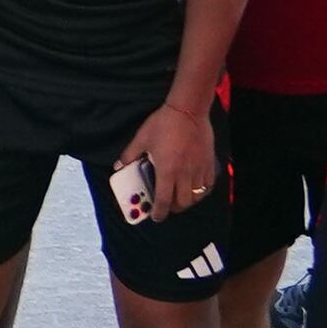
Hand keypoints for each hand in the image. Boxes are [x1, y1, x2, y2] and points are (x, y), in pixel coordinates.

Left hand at [116, 95, 218, 220]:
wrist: (188, 110)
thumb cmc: (163, 124)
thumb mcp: (142, 138)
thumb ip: (130, 154)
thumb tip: (118, 166)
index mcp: (166, 171)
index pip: (163, 200)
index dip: (159, 212)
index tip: (155, 217)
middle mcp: (184, 174)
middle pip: (182, 203)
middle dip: (173, 209)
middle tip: (167, 206)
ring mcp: (198, 170)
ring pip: (196, 196)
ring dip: (187, 201)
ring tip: (180, 198)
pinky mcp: (209, 163)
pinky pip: (207, 185)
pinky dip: (201, 191)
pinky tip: (195, 188)